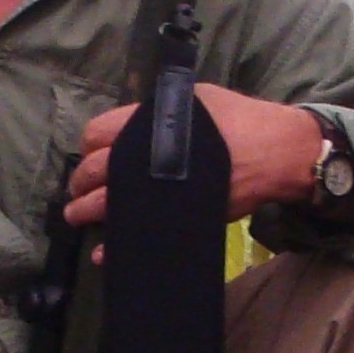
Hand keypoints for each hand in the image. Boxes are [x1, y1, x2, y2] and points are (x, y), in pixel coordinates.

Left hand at [65, 83, 321, 228]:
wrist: (276, 153)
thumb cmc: (239, 120)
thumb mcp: (198, 100)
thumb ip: (161, 113)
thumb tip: (135, 125)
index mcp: (148, 124)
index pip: (97, 134)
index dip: (89, 147)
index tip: (90, 156)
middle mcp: (146, 158)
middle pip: (94, 171)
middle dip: (79, 182)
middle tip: (78, 191)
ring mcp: (158, 190)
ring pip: (105, 205)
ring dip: (84, 212)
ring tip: (78, 216)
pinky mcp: (174, 216)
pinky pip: (134, 235)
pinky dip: (114, 247)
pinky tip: (103, 252)